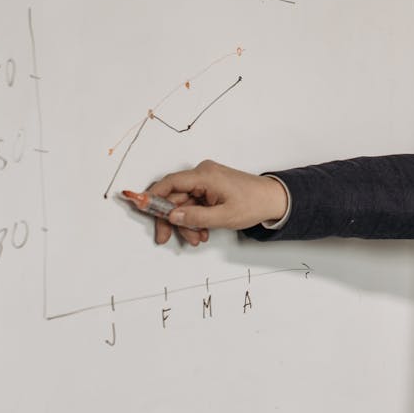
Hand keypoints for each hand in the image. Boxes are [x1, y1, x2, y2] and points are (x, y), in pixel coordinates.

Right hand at [145, 160, 287, 246]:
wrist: (274, 200)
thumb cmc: (254, 204)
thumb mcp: (223, 216)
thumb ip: (194, 217)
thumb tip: (171, 216)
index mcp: (205, 175)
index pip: (170, 183)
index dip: (152, 195)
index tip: (139, 207)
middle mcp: (203, 174)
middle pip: (174, 196)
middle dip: (171, 219)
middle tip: (164, 237)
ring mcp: (206, 181)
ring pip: (183, 203)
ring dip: (185, 222)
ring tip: (196, 238)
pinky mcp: (210, 188)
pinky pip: (193, 203)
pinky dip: (194, 218)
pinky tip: (201, 231)